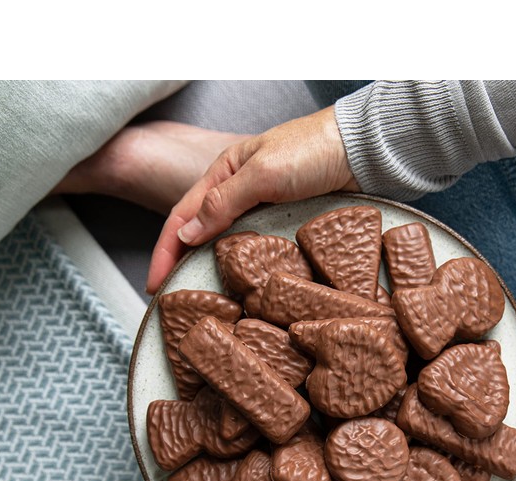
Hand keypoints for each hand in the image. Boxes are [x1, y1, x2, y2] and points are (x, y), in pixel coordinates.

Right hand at [146, 106, 359, 293]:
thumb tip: (186, 234)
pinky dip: (240, 264)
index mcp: (223, 172)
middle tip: (171, 297)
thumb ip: (223, 203)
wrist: (361, 148)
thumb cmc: (312, 151)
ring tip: (200, 294)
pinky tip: (239, 281)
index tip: (154, 284)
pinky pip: (254, 246)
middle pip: (198, 231)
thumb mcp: (262, 175)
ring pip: (225, 241)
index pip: (181, 217)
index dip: (165, 252)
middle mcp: (237, 190)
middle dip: (180, 262)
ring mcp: (261, 206)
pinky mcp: (285, 219)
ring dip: (208, 265)